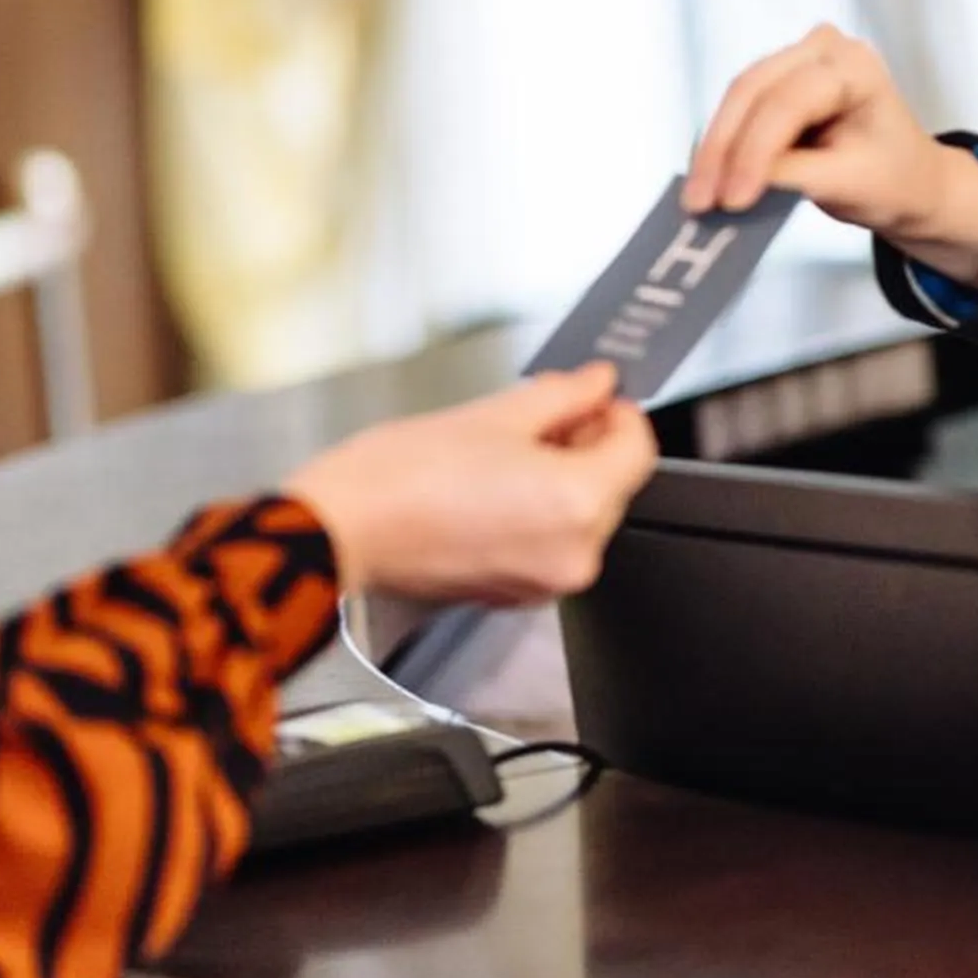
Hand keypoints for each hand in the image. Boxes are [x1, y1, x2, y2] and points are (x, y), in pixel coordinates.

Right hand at [282, 365, 657, 605]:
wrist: (338, 531)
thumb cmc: (399, 478)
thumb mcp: (495, 414)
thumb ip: (563, 396)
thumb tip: (598, 383)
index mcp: (578, 503)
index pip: (638, 449)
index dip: (620, 414)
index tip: (598, 396)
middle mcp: (574, 552)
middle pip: (613, 485)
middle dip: (587, 445)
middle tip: (549, 413)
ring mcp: (546, 581)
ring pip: (582, 515)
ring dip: (561, 478)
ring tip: (508, 449)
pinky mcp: (516, 594)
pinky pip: (550, 543)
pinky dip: (537, 512)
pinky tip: (495, 486)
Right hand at [683, 23, 977, 287]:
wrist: (911, 180)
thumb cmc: (894, 180)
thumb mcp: (849, 185)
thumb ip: (790, 176)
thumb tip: (730, 181)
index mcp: (856, 67)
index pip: (789, 103)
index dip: (754, 152)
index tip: (731, 200)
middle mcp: (825, 49)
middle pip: (753, 91)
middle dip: (722, 150)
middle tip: (698, 200)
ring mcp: (799, 59)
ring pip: (738, 98)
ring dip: (715, 148)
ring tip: (697, 197)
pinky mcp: (780, 80)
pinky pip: (740, 108)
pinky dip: (723, 144)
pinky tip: (706, 178)